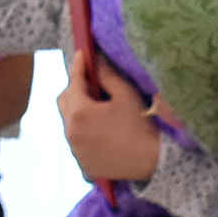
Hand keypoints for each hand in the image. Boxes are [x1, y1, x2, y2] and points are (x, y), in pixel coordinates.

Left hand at [58, 51, 165, 183]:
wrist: (153, 162)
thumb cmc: (141, 125)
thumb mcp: (126, 94)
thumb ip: (107, 75)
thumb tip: (96, 61)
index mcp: (80, 112)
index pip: (74, 81)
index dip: (78, 65)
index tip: (82, 53)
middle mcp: (71, 131)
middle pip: (64, 101)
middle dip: (74, 88)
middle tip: (90, 81)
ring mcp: (75, 149)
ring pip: (68, 121)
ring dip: (77, 110)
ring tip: (96, 106)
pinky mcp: (82, 162)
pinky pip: (76, 139)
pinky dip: (83, 129)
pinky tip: (99, 128)